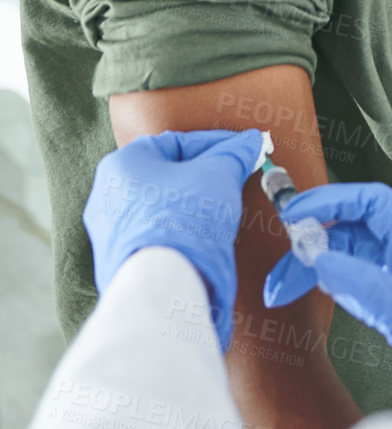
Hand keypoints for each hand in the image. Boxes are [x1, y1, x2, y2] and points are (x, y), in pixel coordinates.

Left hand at [84, 129, 263, 349]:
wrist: (162, 286)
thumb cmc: (183, 220)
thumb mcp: (218, 175)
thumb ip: (233, 155)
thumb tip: (250, 143)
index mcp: (122, 163)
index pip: (177, 144)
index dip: (216, 146)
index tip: (242, 152)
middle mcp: (106, 195)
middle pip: (165, 176)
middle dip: (202, 177)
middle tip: (232, 180)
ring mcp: (107, 233)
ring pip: (158, 208)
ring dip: (189, 206)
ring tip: (219, 213)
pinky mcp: (115, 263)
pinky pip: (153, 237)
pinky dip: (177, 233)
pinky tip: (199, 240)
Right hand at [263, 182, 391, 403]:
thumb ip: (367, 287)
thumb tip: (321, 259)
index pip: (371, 202)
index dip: (332, 200)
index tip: (294, 215)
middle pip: (349, 229)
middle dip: (310, 244)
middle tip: (278, 270)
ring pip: (343, 255)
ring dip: (309, 269)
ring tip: (278, 293)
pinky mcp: (387, 296)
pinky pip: (347, 278)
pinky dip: (322, 283)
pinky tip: (302, 293)